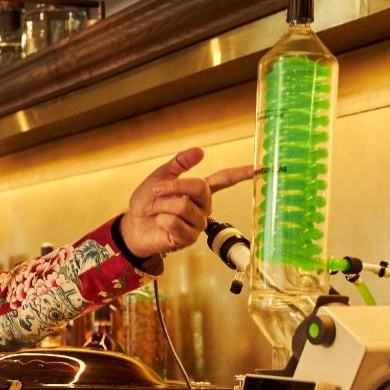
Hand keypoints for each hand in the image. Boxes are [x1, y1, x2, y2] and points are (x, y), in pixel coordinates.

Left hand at [120, 147, 253, 258]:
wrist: (132, 225)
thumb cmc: (146, 203)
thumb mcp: (160, 177)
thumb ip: (179, 163)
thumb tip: (200, 151)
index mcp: (198, 191)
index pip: (224, 180)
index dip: (240, 173)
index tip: (257, 168)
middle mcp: (202, 207)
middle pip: (200, 188)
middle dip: (174, 187)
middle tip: (156, 191)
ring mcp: (197, 224)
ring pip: (184, 206)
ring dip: (163, 205)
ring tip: (156, 210)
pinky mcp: (187, 239)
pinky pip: (176, 223)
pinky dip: (162, 219)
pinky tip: (160, 223)